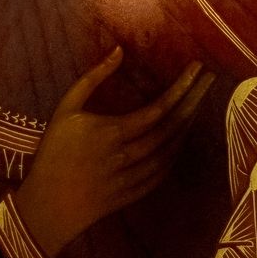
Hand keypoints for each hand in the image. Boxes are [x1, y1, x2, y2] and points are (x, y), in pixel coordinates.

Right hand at [12, 49, 211, 256]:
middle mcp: (128, 155)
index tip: (198, 69)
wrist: (45, 206)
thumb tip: (118, 50)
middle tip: (210, 81)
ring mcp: (132, 177)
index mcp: (112, 131)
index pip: (158, 108)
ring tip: (198, 106)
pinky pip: (162, 174)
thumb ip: (92, 79)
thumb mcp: (65, 109)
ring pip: (170, 152)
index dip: (182, 88)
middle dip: (194, 101)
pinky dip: (175, 156)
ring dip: (188, 128)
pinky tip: (181, 141)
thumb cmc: (52, 153)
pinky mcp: (132, 195)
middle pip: (171, 128)